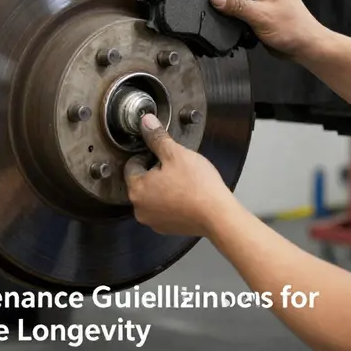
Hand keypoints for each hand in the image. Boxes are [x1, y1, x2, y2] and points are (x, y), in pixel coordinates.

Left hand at [124, 114, 236, 236]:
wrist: (218, 215)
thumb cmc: (198, 186)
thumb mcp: (176, 153)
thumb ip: (157, 137)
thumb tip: (146, 122)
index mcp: (137, 190)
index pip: (132, 165)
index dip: (148, 155)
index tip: (163, 155)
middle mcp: (140, 209)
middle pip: (142, 181)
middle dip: (156, 171)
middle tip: (176, 167)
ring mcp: (153, 221)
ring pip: (153, 195)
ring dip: (163, 187)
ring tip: (183, 182)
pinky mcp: (167, 228)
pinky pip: (164, 208)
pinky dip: (172, 201)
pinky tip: (186, 195)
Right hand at [208, 0, 326, 61]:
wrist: (306, 47)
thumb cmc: (290, 28)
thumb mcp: (260, 16)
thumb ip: (236, 5)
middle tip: (214, 11)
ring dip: (229, 9)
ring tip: (226, 21)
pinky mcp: (258, 8)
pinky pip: (239, 7)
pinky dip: (234, 16)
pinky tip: (234, 25)